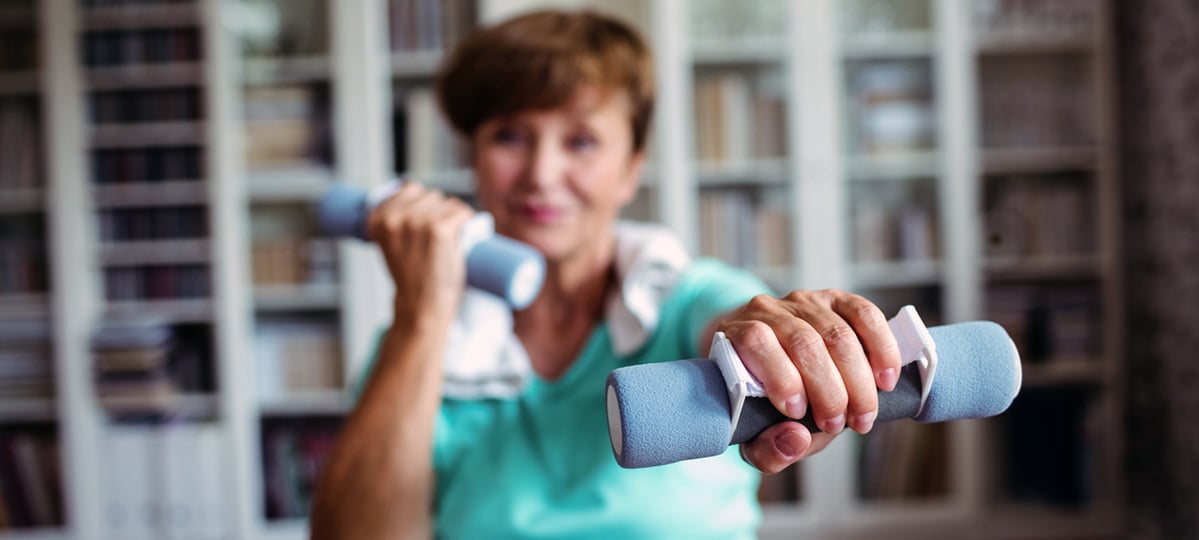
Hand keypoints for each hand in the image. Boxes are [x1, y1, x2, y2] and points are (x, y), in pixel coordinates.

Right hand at [366, 182, 474, 325]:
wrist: (421, 306)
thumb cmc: (411, 276)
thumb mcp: (391, 242)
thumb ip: (395, 219)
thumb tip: (408, 188)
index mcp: (379, 218)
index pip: (410, 188)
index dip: (422, 205)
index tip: (422, 227)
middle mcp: (396, 217)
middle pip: (432, 195)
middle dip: (438, 213)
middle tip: (433, 243)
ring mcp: (418, 222)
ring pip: (448, 203)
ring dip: (453, 219)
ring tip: (443, 245)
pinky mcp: (439, 229)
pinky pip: (463, 212)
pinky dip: (467, 223)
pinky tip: (459, 240)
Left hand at [717, 290, 900, 473]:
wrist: (774, 365)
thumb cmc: (761, 400)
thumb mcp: (755, 432)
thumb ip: (767, 448)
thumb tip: (795, 439)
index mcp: (736, 336)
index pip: (756, 341)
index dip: (781, 377)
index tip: (798, 413)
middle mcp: (767, 311)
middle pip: (804, 343)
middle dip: (828, 391)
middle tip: (837, 425)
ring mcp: (804, 302)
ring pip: (837, 334)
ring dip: (857, 380)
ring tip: (862, 414)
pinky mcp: (835, 299)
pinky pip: (865, 314)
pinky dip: (881, 348)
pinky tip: (884, 379)